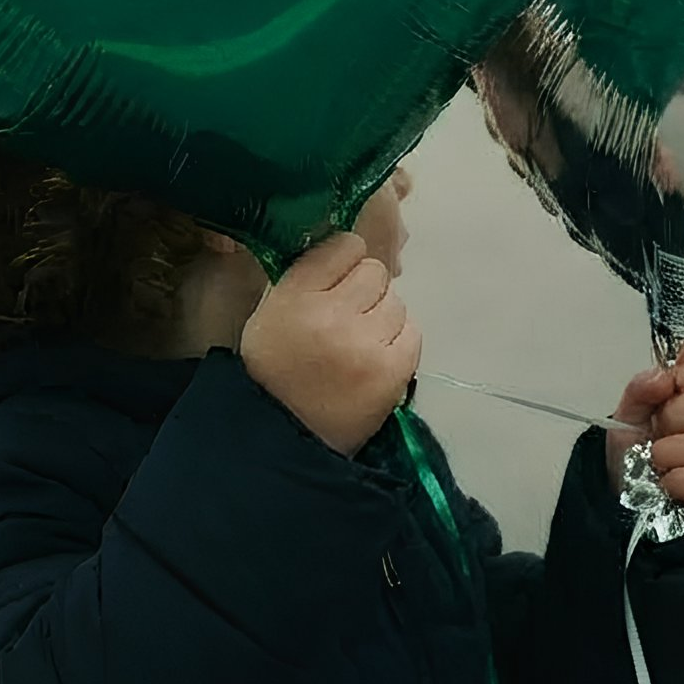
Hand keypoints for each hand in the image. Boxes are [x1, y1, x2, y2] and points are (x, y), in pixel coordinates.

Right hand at [240, 232, 420, 455]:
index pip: (344, 245)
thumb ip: (306, 275)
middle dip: (363, 291)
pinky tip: (376, 358)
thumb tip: (347, 244)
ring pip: (396, 302)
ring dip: (382, 318)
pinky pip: (412, 333)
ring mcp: (366, 344)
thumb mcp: (272, 310)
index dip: (343, 262)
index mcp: (296, 295)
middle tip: (347, 318)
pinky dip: (397, 342)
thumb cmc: (275, 370)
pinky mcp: (392, 372)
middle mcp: (333, 314)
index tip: (337, 280)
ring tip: (359, 343)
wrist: (284, 438)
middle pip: (375, 272)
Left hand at [602, 341, 683, 540]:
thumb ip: (643, 387)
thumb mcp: (630, 411)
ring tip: (659, 458)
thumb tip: (663, 377)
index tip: (679, 376)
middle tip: (660, 427)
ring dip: (672, 450)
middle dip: (678, 413)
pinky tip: (670, 482)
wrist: (631, 499)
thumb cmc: (639, 449)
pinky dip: (678, 480)